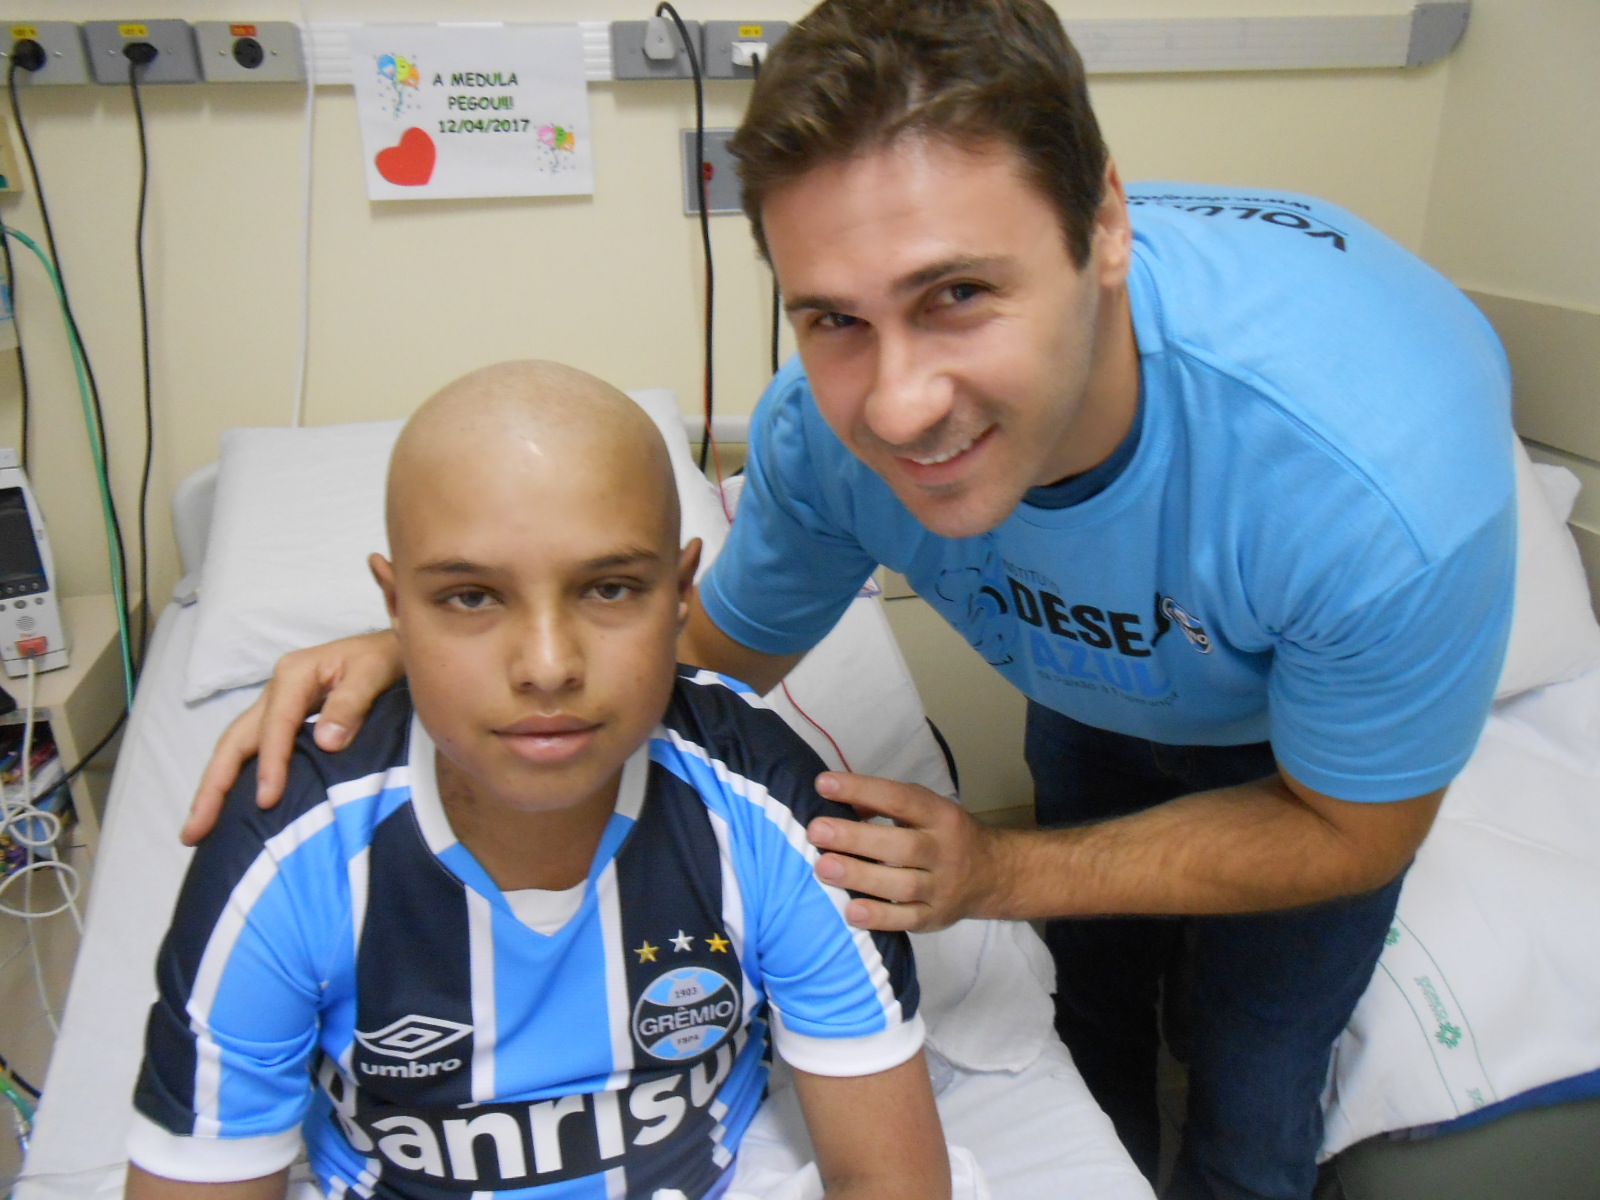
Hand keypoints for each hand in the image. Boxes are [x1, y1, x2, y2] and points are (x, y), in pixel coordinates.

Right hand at [183, 631, 402, 844]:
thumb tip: (327, 742)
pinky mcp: (282, 720)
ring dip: (215, 787)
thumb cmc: (382, 658)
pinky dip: (236, 779)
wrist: (389, 648)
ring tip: (196, 830)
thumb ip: (351, 703)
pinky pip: (252, 751)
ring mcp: (274, 706)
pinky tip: (229, 809)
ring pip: (235, 748)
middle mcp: (275, 691)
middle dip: (213, 786)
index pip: (275, 724)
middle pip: (235, 740)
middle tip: (194, 830)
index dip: (270, 762)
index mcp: (294, 675)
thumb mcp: (374, 673)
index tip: (267, 800)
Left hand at [807, 772, 1003, 932]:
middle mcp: (944, 851)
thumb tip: (840, 802)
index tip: (823, 784)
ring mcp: (942, 888)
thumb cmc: (944, 835)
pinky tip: (850, 911)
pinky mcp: (935, 918)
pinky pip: (907, 920)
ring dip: (860, 877)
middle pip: (901, 846)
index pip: (900, 799)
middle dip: (856, 839)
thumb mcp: (926, 809)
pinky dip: (879, 917)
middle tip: (817, 831)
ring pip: (902, 885)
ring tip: (823, 868)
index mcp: (941, 816)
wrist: (993, 875)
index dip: (862, 790)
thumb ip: (885, 805)